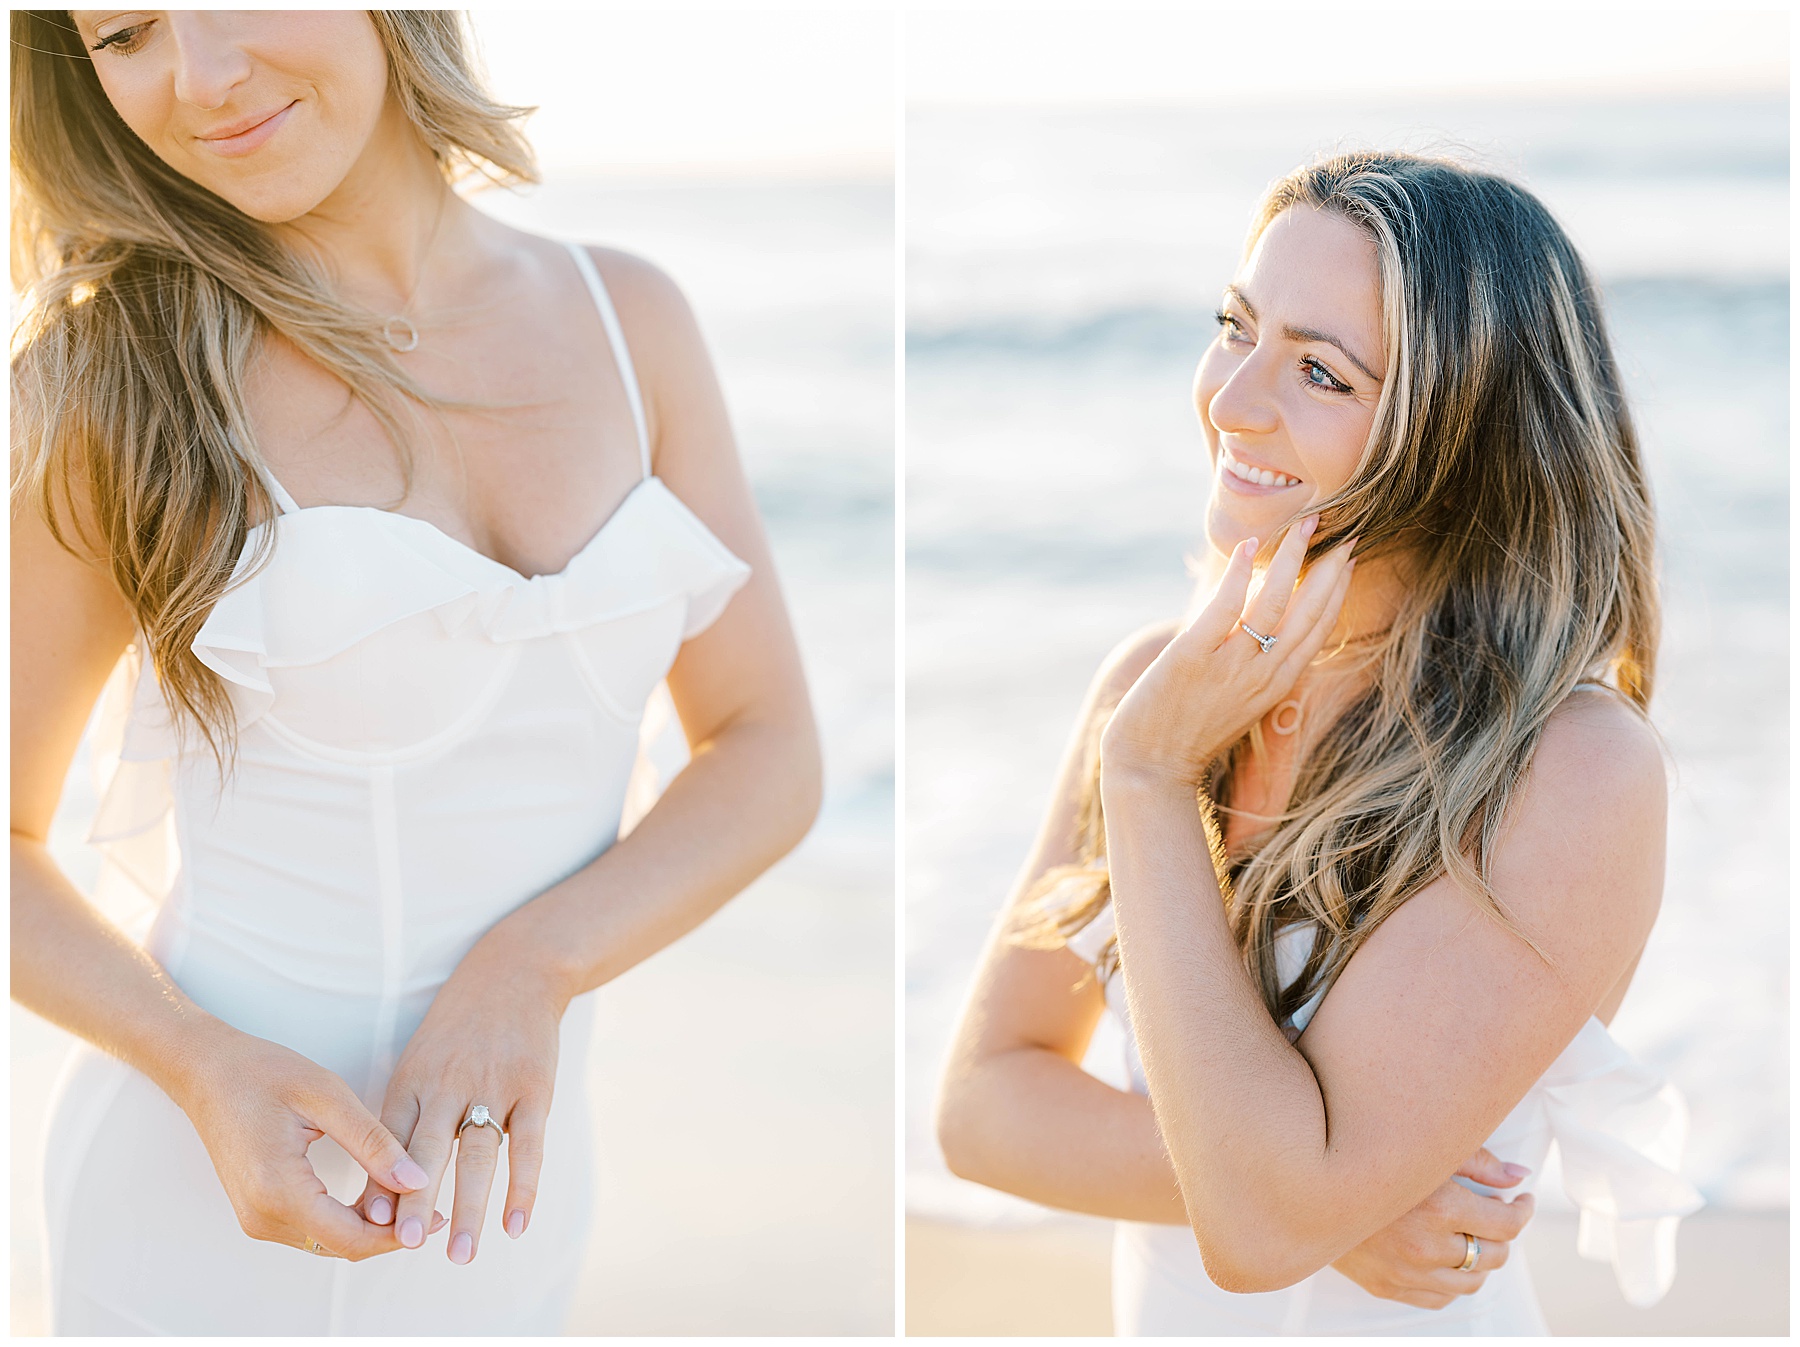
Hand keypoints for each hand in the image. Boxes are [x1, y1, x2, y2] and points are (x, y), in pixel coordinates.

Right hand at [173, 1024, 441, 1259]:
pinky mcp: (259, 1211)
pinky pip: (312, 1229)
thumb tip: (416, 1180)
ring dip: (370, 1228)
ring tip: (410, 1196)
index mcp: (278, 1189)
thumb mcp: (327, 1098)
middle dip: (389, 1233)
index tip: (436, 1215)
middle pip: (341, 1246)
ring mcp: (256, 1218)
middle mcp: (262, 1216)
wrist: (207, 1072)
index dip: (397, 1234)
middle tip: (433, 1206)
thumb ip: (373, 1143)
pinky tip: (375, 1195)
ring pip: (328, 1242)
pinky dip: (347, 1220)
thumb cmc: (263, 1074)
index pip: (350, 1237)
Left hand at [353, 939, 565, 1264]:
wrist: (517, 972)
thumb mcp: (419, 1061)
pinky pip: (529, 1143)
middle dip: (415, 1199)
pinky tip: (516, 1224)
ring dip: (468, 1206)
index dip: (379, 1182)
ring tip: (459, 1253)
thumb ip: (403, 1120)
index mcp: (414, 1078)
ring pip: (478, 1153)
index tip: (365, 1226)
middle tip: (403, 1245)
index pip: (390, 1139)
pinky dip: (523, 1186)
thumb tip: (379, 1190)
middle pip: (428, 1149)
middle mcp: (449, 1083)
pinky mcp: (534, 1086)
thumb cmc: (459, 1030)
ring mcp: (495, 1085)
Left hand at [1098, 516, 1354, 789]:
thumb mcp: (1238, 701)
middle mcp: (1262, 675)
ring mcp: (1230, 666)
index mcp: (1276, 684)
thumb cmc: (1188, 734)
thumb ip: (1254, 665)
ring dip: (1293, 559)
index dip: (1336, 591)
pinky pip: (1225, 609)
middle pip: (1308, 612)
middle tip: (1345, 529)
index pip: (1318, 629)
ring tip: (1305, 523)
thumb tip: (1260, 622)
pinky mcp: (1192, 657)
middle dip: (1329, 568)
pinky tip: (1250, 547)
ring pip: (1274, 603)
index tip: (1347, 557)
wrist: (1150, 769)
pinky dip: (1239, 575)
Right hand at [1330, 1149, 1535, 1308]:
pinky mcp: (1387, 1287)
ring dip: (1480, 1259)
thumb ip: (1477, 1161)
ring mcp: (1406, 1273)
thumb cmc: (1366, 1157)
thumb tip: (1520, 1175)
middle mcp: (1426, 1246)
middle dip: (1502, 1233)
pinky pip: (1440, 1297)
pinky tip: (1443, 1257)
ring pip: (1471, 1281)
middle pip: (1494, 1255)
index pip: (1507, 1225)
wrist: (1306, 1185)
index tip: (1521, 1200)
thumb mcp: (1423, 1148)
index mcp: (1439, 1207)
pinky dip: (1450, 1281)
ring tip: (1470, 1236)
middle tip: (1493, 1213)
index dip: (1522, 1210)